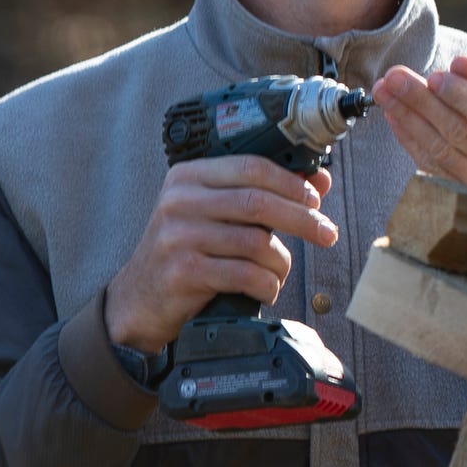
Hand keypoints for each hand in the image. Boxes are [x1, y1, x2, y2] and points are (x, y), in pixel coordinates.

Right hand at [106, 158, 336, 352]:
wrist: (139, 299)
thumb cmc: (186, 252)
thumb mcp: (217, 215)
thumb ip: (263, 195)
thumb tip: (319, 180)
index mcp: (189, 177)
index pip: (251, 167)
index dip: (292, 182)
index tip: (316, 199)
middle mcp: (179, 201)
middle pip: (258, 203)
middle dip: (302, 220)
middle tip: (326, 234)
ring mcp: (179, 236)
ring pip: (256, 242)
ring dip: (281, 262)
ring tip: (279, 271)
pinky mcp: (184, 271)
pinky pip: (246, 275)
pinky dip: (267, 284)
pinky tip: (266, 288)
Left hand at [374, 55, 466, 195]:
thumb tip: (458, 63)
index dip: (462, 97)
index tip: (436, 76)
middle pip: (458, 132)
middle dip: (421, 101)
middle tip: (395, 77)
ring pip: (438, 150)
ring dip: (407, 118)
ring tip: (385, 92)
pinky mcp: (460, 194)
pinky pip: (430, 166)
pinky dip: (409, 139)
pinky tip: (394, 117)